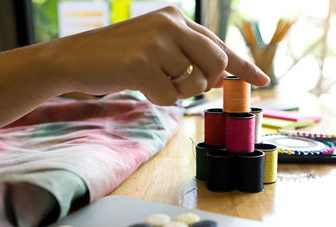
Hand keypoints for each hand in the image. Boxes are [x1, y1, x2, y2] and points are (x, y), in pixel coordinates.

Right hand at [48, 6, 268, 104]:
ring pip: (194, 83)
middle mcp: (171, 23)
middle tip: (181, 83)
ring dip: (175, 91)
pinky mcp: (144, 64)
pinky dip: (156, 99)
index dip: (243, 64)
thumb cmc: (117, 57)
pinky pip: (169, 97)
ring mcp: (157, 42)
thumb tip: (217, 75)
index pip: (219, 43)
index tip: (262, 79)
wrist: (73, 58)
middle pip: (216, 62)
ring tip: (150, 78)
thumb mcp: (156, 46)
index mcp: (176, 17)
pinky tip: (136, 84)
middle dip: (205, 81)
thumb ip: (186, 55)